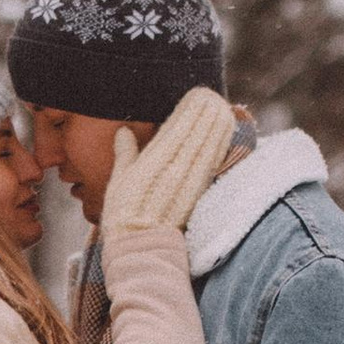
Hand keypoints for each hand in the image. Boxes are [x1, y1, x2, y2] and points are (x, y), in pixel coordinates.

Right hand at [98, 88, 241, 239]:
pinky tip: (225, 135)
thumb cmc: (123, 217)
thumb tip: (123, 132)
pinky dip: (219, 145)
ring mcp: (190, 180)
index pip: (176, 128)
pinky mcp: (199, 192)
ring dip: (217, 124)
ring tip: (222, 106)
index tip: (197, 94)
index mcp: (153, 161)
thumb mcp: (118, 182)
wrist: (142, 249)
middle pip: (195, 133)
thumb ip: (125, 155)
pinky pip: (212, 162)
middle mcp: (174, 167)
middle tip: (212, 95)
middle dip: (205, 112)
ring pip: (207, 145)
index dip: (189, 110)